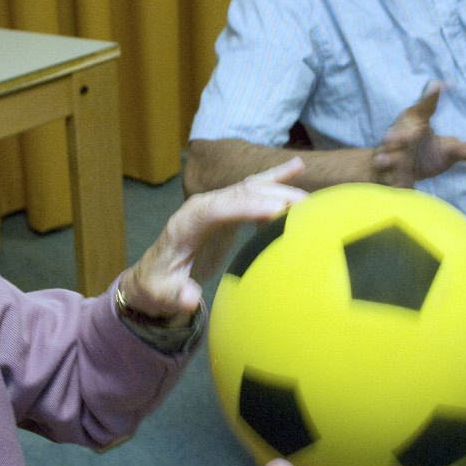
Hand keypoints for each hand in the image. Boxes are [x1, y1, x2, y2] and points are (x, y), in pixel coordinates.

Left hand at [117, 159, 307, 320]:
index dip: (243, 207)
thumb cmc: (159, 285)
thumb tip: (190, 298)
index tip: (273, 210)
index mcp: (184, 225)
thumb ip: (175, 296)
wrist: (155, 273)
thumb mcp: (162, 295)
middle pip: (237, 194)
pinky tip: (298, 167)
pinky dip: (274, 177)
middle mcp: (200, 207)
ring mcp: (215, 203)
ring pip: (249, 188)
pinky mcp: (227, 207)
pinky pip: (253, 188)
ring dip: (279, 188)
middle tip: (305, 206)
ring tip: (311, 198)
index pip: (213, 209)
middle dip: (270, 195)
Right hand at [371, 84, 465, 186]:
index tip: (437, 85)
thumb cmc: (422, 155)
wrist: (394, 173)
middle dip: (400, 133)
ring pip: (387, 155)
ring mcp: (390, 155)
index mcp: (415, 122)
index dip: (430, 97)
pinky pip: (387, 177)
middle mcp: (400, 135)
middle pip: (399, 132)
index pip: (423, 108)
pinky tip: (396, 186)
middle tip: (403, 132)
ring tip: (382, 159)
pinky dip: (391, 180)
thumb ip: (461, 149)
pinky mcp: (386, 173)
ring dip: (387, 157)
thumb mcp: (445, 151)